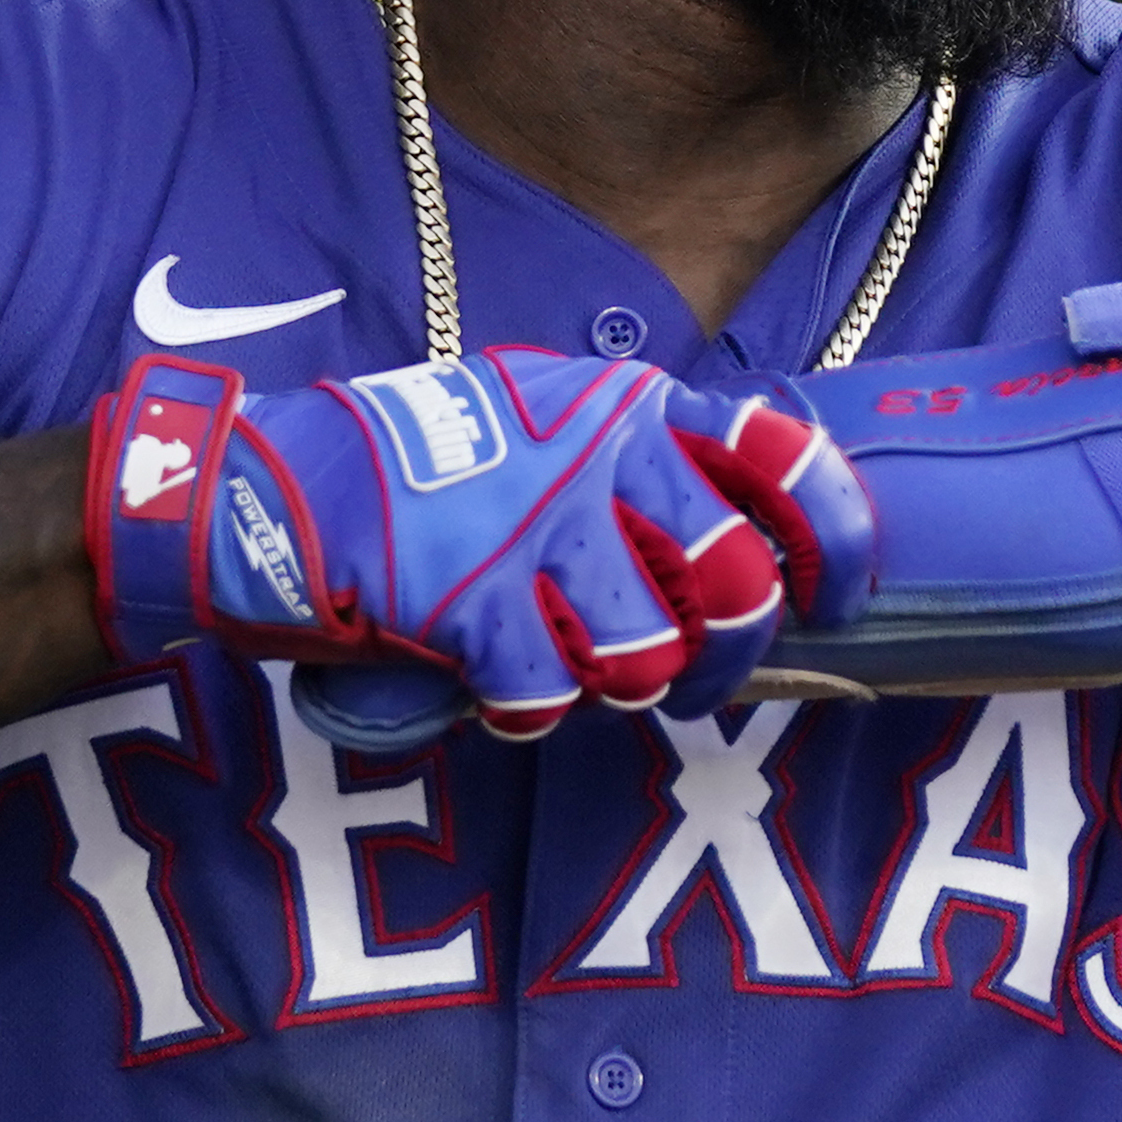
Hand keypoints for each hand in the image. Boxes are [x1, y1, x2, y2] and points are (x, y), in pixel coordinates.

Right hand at [87, 347, 868, 739]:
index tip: (840, 594)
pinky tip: (502, 690)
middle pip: (737, 579)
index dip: (839, 530)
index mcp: (632, 407)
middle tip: (697, 675)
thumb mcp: (548, 417)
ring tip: (582, 675)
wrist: (282, 488)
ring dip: (628, 688)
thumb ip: (640, 460)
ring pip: (654, 653)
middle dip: (733, 651)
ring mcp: (538, 530)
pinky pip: (553, 695)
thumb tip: (748, 544)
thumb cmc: (429, 465)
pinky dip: (532, 714)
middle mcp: (600, 458)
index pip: (783, 449)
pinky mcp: (478, 600)